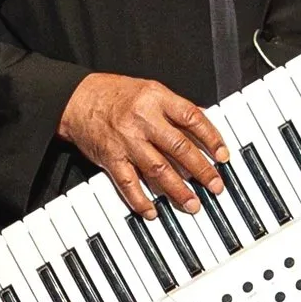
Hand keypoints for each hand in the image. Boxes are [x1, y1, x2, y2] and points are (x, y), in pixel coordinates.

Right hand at [58, 73, 227, 216]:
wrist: (77, 99)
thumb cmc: (115, 94)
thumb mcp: (151, 90)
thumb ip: (176, 108)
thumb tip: (204, 121)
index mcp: (156, 98)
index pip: (192, 118)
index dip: (211, 138)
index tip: (223, 155)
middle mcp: (143, 119)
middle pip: (178, 147)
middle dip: (201, 169)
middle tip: (215, 186)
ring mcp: (126, 141)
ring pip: (157, 169)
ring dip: (177, 190)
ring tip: (192, 203)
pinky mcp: (111, 158)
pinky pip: (128, 183)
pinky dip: (140, 200)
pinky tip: (152, 211)